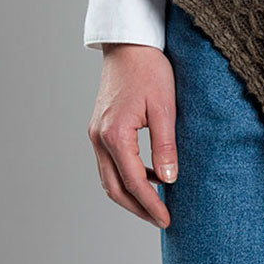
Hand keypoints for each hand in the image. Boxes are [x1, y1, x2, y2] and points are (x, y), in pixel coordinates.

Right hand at [87, 44, 177, 228]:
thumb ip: (165, 146)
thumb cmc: (149, 69)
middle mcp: (99, 138)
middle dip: (138, 208)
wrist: (129, 44)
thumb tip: (168, 181)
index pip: (133, 182)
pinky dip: (126, 177)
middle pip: (114, 188)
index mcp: (114, 134)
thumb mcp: (164, 107)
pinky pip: (109, 164)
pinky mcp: (99, 129)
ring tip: (156, 203)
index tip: (167, 219)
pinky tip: (148, 177)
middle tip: (161, 219)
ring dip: (130, 195)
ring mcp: (95, 134)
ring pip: (109, 179)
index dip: (151, 204)